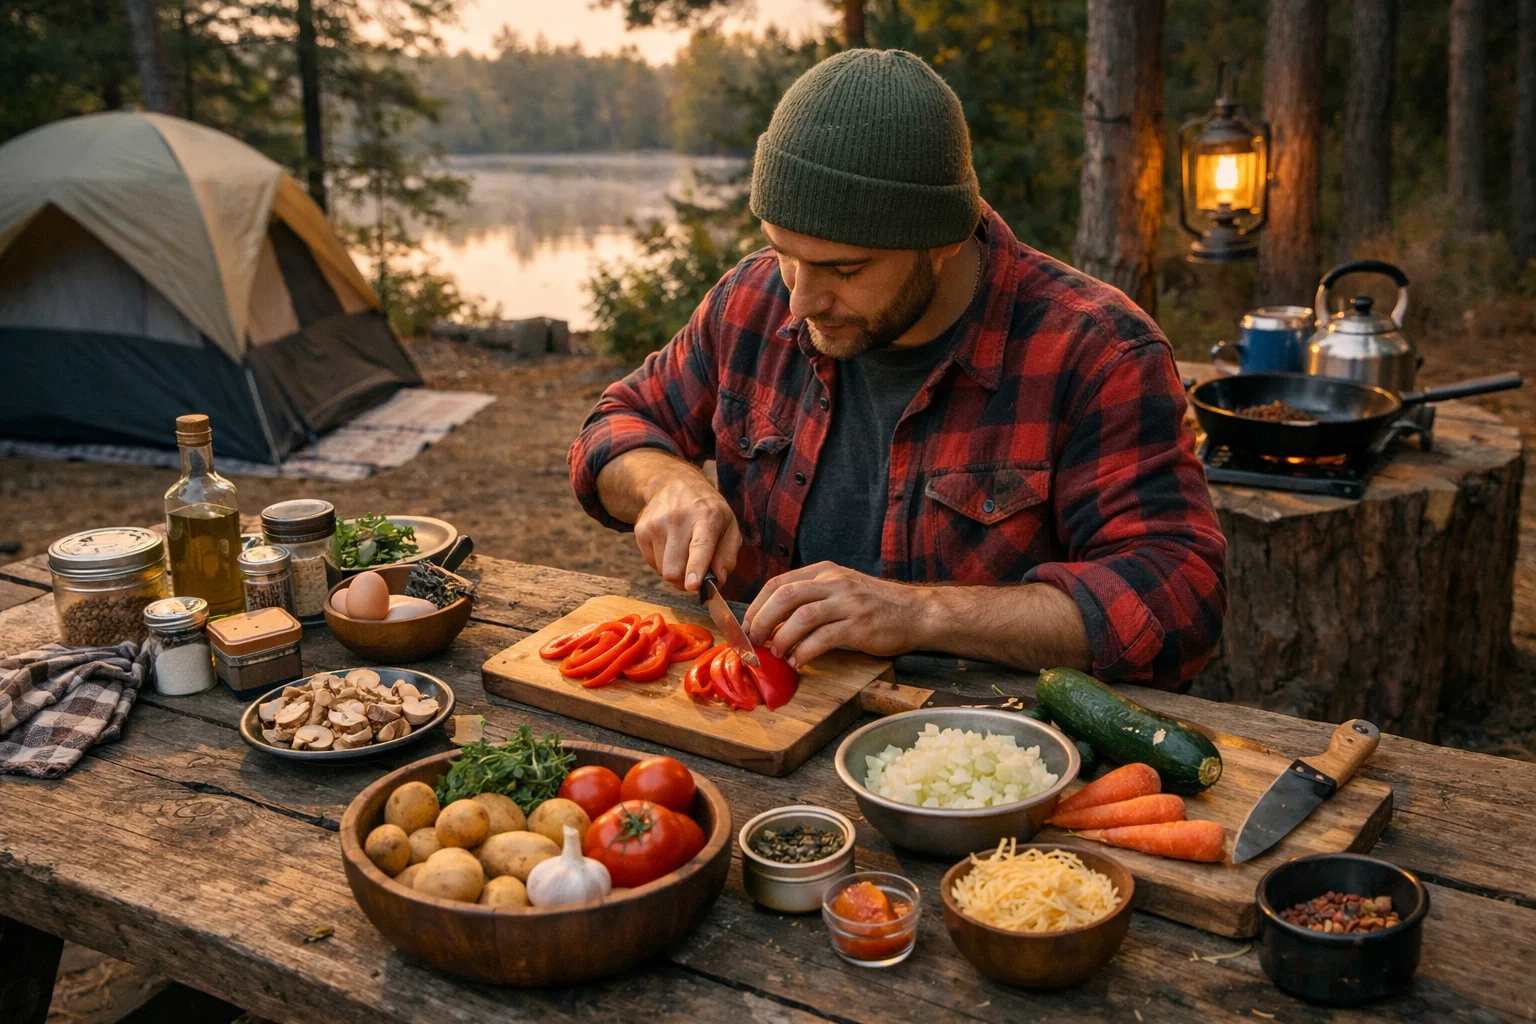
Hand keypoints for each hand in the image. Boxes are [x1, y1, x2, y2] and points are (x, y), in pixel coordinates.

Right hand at [632, 472, 742, 591]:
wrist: (673, 484)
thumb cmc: (707, 510)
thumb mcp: (729, 525)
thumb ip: (728, 555)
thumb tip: (719, 578)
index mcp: (706, 517)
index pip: (700, 545)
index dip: (696, 567)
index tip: (692, 585)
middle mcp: (678, 519)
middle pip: (675, 568)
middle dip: (686, 580)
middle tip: (695, 574)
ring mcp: (656, 524)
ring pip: (664, 570)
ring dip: (675, 571)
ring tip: (683, 553)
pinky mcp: (641, 530)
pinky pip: (652, 565)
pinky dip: (663, 563)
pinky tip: (670, 547)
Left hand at [743, 562, 925, 667]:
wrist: (916, 612)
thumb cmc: (875, 605)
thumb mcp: (841, 590)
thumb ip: (812, 598)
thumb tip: (773, 622)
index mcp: (824, 572)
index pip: (778, 583)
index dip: (756, 606)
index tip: (746, 627)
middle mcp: (834, 583)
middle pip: (784, 596)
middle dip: (762, 621)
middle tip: (753, 642)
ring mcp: (848, 603)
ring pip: (801, 617)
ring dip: (782, 638)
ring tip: (775, 654)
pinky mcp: (859, 626)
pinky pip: (823, 638)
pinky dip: (804, 652)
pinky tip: (798, 662)